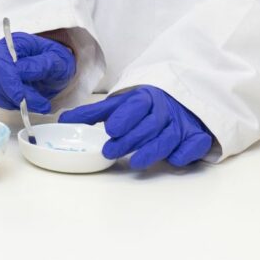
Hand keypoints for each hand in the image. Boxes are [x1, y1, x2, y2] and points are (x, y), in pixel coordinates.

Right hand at [0, 32, 75, 113]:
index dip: (11, 87)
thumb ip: (40, 65)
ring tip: (21, 103)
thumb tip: (20, 71)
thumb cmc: (54, 61)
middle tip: (32, 104)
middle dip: (8, 98)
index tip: (28, 102)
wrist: (52, 63)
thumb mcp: (58, 61)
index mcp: (15, 43)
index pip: (1, 63)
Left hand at [60, 85, 212, 169]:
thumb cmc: (143, 108)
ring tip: (134, 162)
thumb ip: (93, 113)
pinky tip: (172, 160)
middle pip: (149, 124)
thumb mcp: (119, 105)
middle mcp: (165, 109)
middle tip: (110, 151)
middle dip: (131, 138)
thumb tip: (63, 120)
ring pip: (169, 137)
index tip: (111, 129)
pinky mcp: (197, 137)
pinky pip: (193, 145)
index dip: (125, 116)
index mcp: (146, 97)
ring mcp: (183, 123)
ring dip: (152, 150)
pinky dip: (184, 153)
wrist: (180, 102)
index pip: (136, 104)